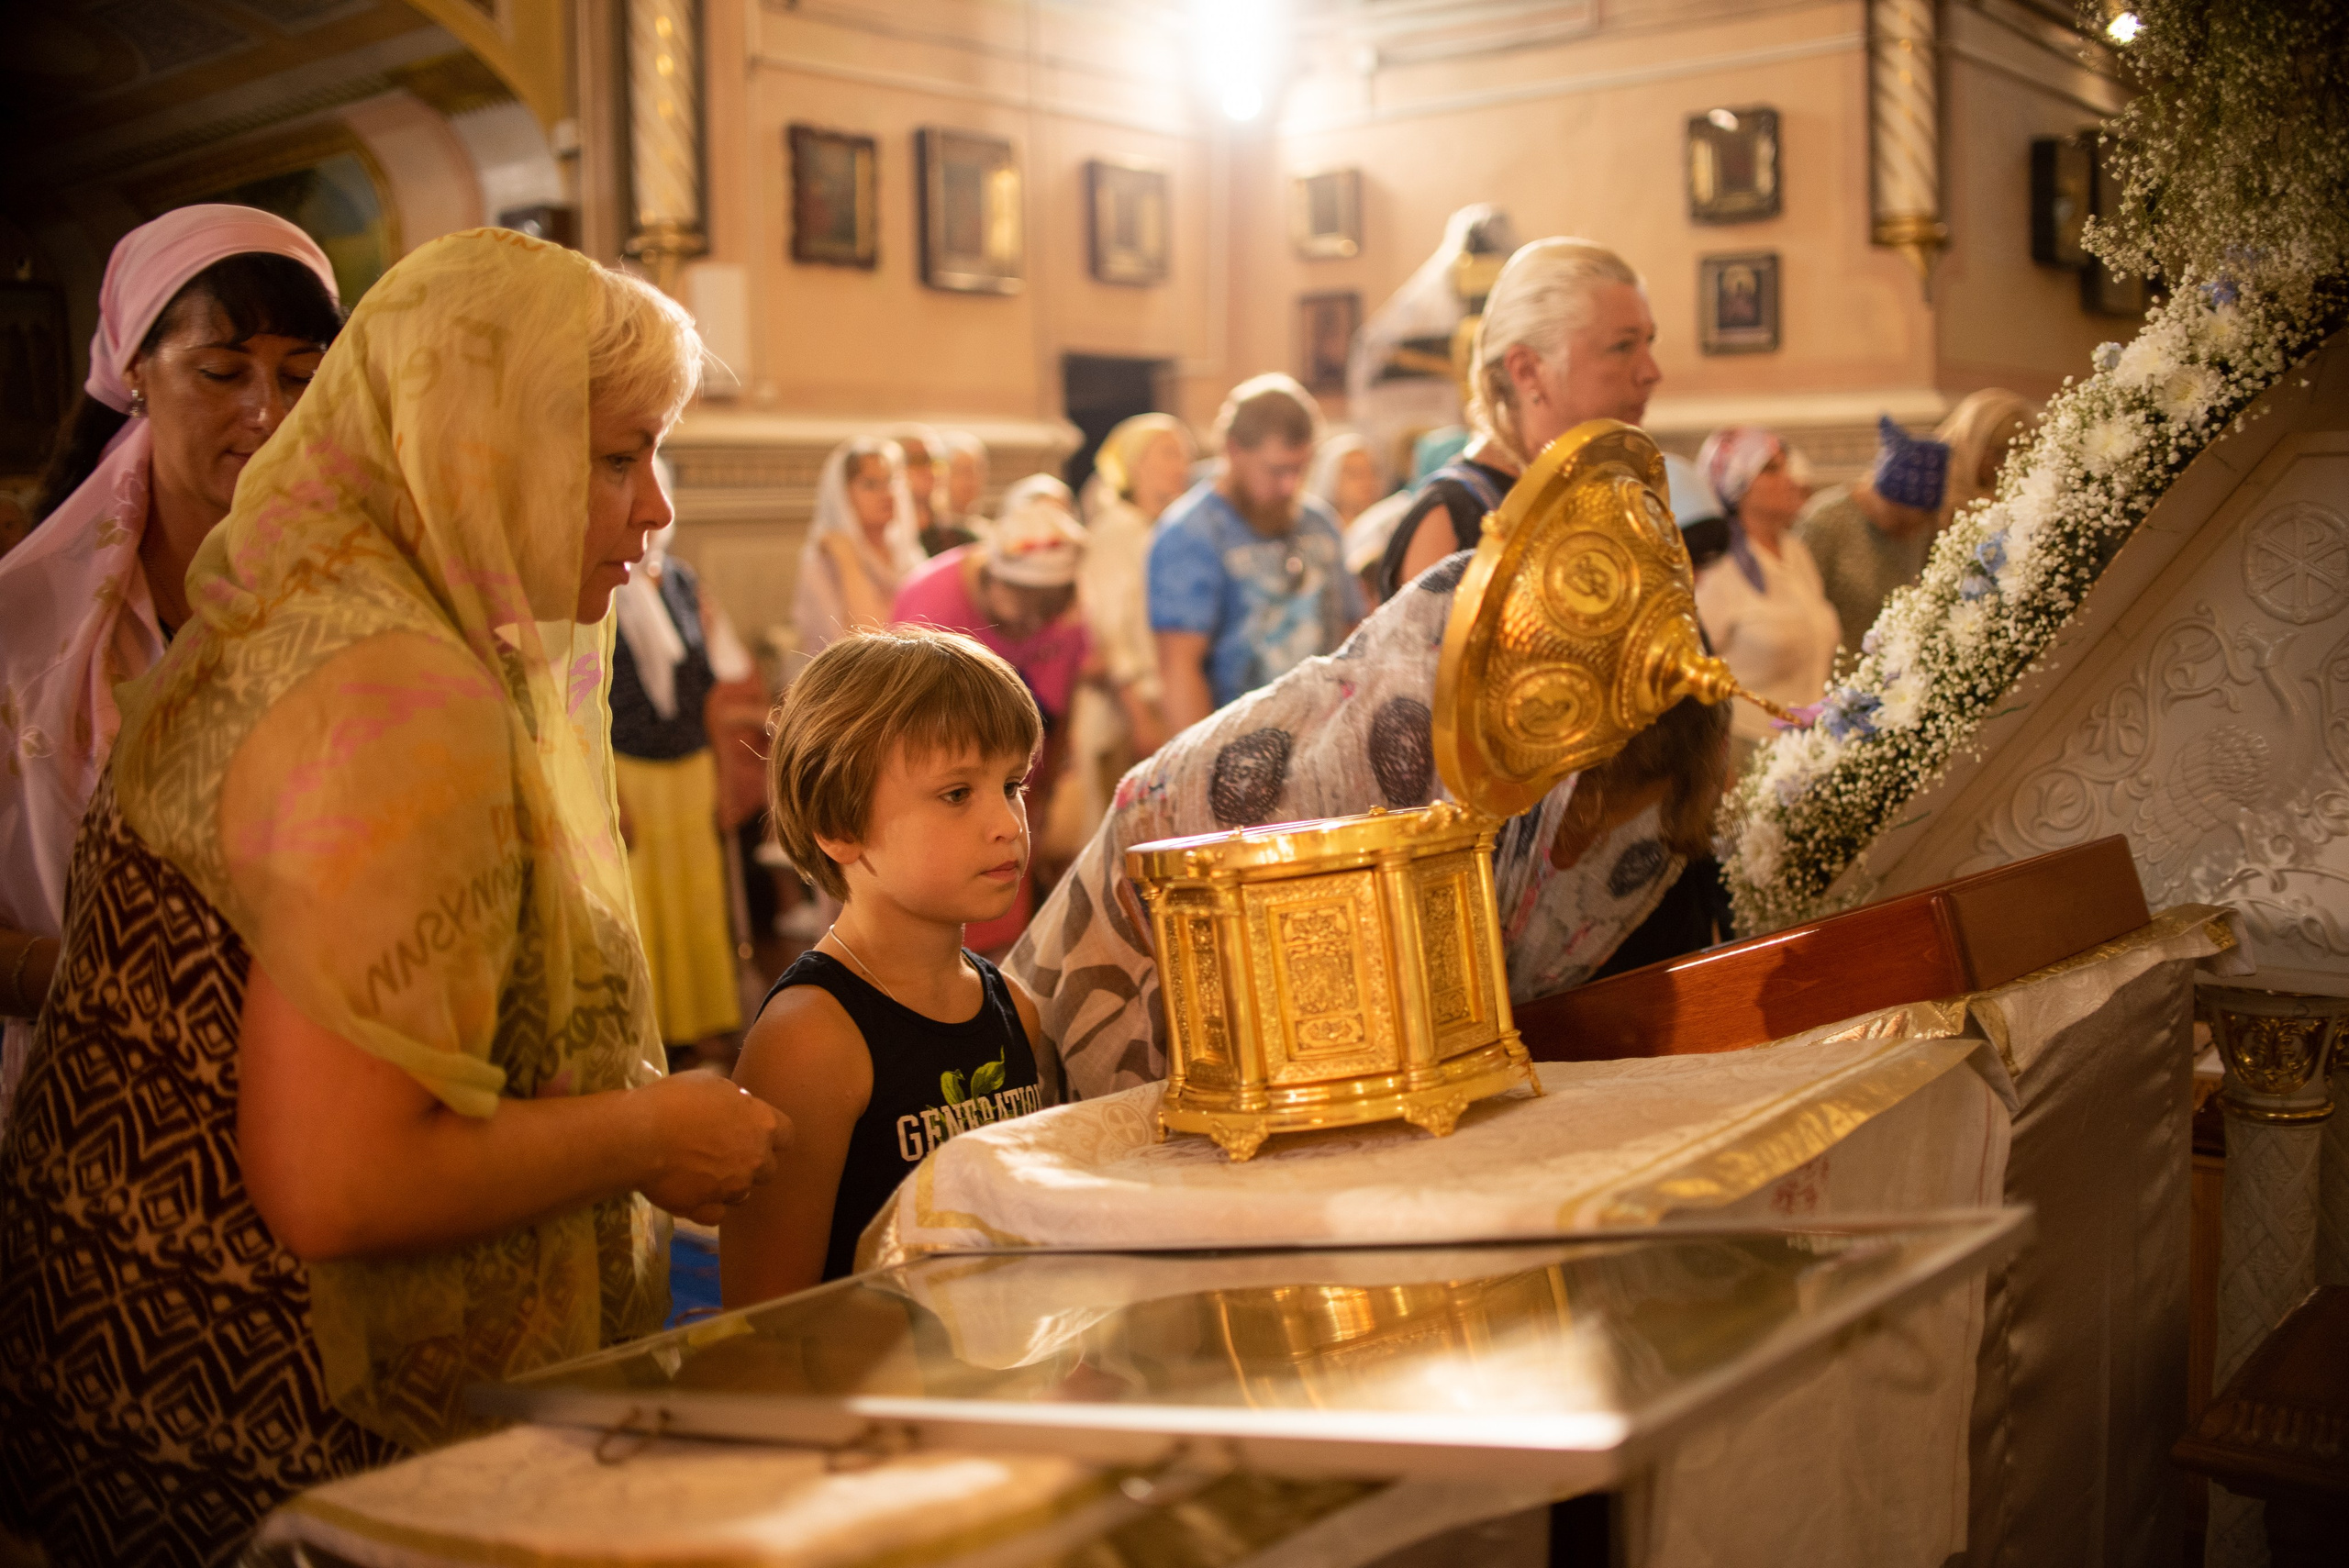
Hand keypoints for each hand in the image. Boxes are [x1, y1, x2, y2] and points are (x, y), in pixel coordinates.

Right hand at [639, 1069, 791, 1224]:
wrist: (641, 1136)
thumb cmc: (675, 1101)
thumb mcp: (711, 1083)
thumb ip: (734, 1099)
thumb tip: (739, 1104)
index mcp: (762, 1124)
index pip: (787, 1134)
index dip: (772, 1135)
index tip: (755, 1132)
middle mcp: (755, 1159)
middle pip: (768, 1168)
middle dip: (751, 1163)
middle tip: (725, 1153)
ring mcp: (733, 1188)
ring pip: (742, 1193)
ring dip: (729, 1185)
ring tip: (702, 1173)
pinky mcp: (707, 1210)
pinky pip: (716, 1213)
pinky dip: (706, 1206)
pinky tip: (691, 1192)